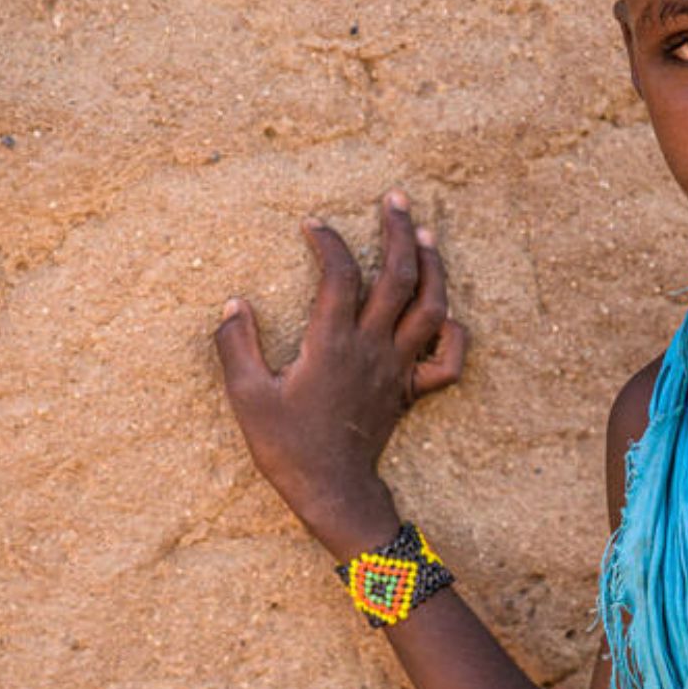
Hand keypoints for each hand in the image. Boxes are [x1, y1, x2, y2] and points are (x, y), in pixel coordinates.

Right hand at [214, 188, 467, 558]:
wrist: (332, 489)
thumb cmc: (286, 445)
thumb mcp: (246, 395)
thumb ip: (236, 345)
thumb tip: (233, 303)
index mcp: (333, 343)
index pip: (340, 275)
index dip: (329, 243)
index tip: (314, 224)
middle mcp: (374, 348)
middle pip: (400, 277)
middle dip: (399, 231)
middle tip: (395, 198)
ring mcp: (399, 368)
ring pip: (433, 308)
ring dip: (434, 267)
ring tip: (426, 234)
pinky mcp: (412, 390)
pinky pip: (449, 361)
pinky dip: (454, 333)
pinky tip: (445, 314)